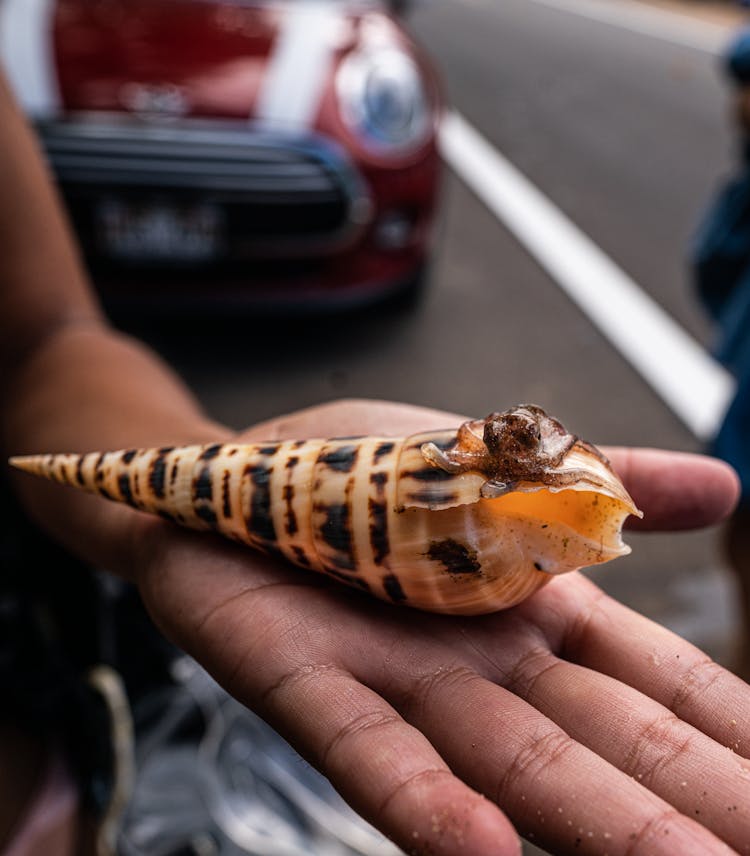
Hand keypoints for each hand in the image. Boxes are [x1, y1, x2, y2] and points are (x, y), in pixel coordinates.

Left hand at [127, 400, 744, 854]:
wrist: (232, 475)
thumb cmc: (368, 475)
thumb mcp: (497, 459)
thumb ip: (601, 480)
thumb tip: (728, 484)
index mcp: (535, 613)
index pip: (659, 683)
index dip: (732, 732)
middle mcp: (482, 664)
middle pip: (605, 743)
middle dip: (692, 803)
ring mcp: (398, 681)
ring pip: (508, 763)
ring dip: (596, 824)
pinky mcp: (306, 681)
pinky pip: (369, 748)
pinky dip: (422, 798)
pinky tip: (482, 850)